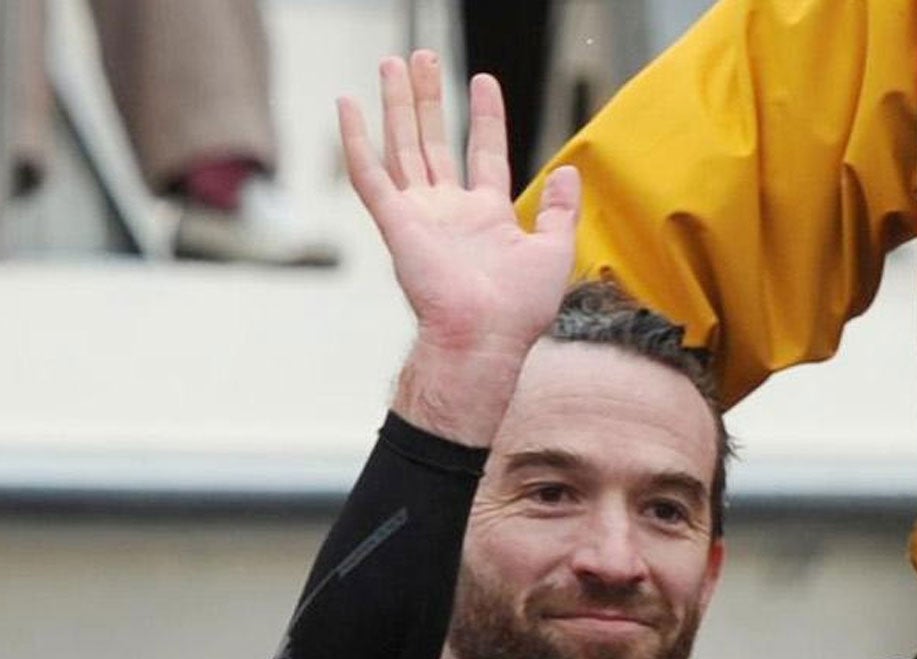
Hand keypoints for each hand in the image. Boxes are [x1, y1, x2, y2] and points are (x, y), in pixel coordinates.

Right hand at [339, 53, 580, 443]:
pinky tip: (347, 106)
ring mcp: (420, 216)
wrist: (484, 340)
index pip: (483, 153)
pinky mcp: (395, 223)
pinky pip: (369, 175)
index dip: (484, 117)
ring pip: (403, 147)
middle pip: (434, 142)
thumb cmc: (519, 311)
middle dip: (428, 100)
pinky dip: (355, 140)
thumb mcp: (554, 252)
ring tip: (393, 62)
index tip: (482, 81)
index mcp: (486, 218)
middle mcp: (449, 213)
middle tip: (422, 59)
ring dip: (397, 105)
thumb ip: (561, 210)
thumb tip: (569, 172)